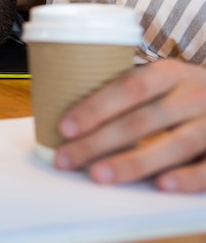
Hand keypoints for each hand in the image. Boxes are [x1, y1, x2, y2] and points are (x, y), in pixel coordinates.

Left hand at [54, 59, 205, 192]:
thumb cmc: (184, 93)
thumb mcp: (162, 80)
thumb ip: (126, 93)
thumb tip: (68, 116)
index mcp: (169, 73)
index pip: (128, 88)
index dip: (96, 108)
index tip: (65, 127)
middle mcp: (193, 95)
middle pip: (142, 120)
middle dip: (99, 142)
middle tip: (68, 158)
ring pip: (173, 145)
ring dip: (133, 162)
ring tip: (100, 174)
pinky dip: (186, 178)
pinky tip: (161, 185)